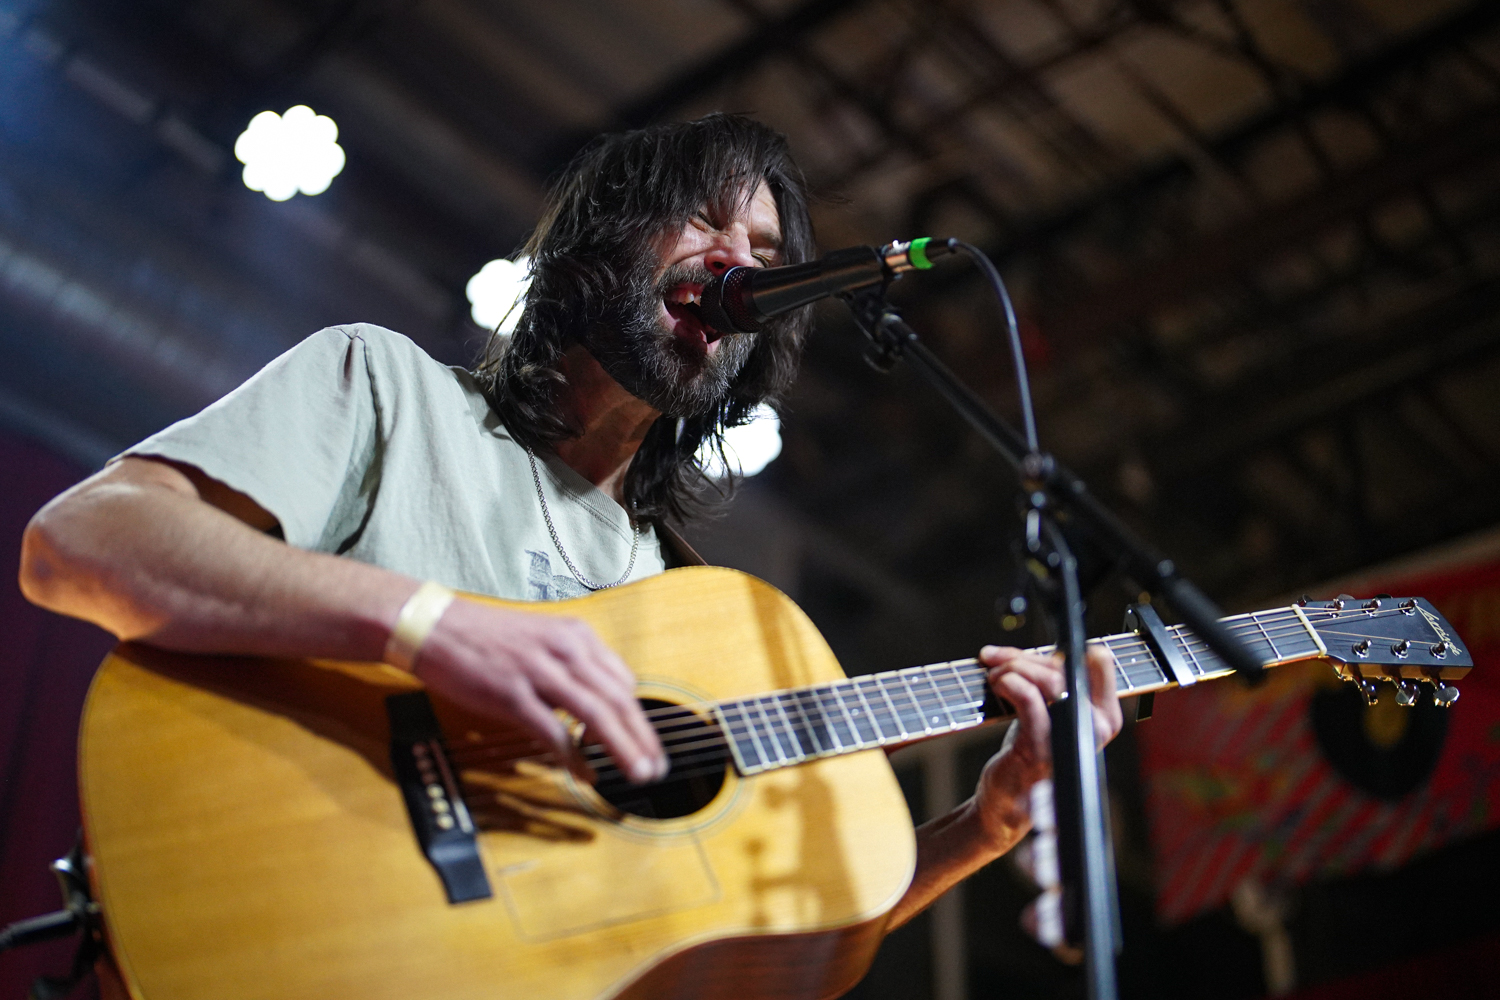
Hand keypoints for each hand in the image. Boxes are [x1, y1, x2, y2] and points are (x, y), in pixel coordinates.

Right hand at [411, 599, 666, 783]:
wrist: (436, 626)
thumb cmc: (487, 638)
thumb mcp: (543, 640)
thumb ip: (573, 669)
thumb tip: (599, 709)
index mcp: (576, 637)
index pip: (624, 680)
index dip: (640, 717)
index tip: (648, 742)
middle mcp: (565, 650)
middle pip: (619, 699)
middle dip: (643, 738)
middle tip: (657, 768)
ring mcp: (539, 671)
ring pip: (596, 714)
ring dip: (622, 748)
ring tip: (636, 774)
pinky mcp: (512, 694)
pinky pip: (553, 730)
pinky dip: (574, 756)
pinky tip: (586, 773)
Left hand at [972, 643, 1122, 847]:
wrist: (1008, 802)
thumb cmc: (1029, 752)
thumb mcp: (1049, 712)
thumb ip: (1048, 681)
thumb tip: (1023, 651)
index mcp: (1106, 716)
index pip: (1098, 662)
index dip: (1063, 651)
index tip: (1032, 654)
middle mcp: (1097, 727)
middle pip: (1065, 669)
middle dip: (1025, 658)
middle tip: (997, 660)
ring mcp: (1070, 738)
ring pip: (1048, 680)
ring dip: (1014, 667)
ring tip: (994, 674)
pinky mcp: (1041, 747)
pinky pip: (1029, 699)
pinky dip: (1010, 683)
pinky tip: (998, 684)